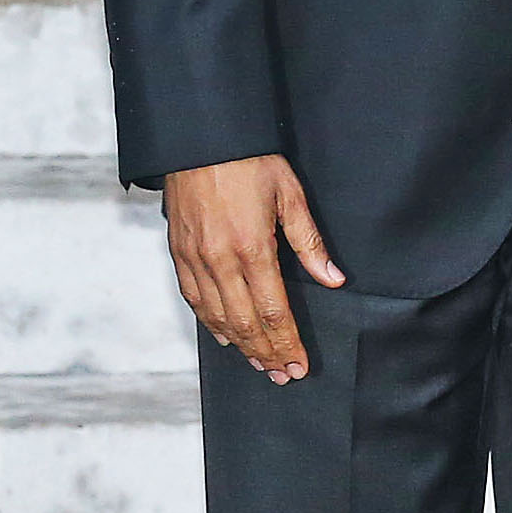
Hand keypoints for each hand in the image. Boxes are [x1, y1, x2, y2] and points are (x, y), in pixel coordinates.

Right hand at [162, 154, 345, 384]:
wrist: (201, 137)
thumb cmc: (248, 160)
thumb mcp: (289, 194)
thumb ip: (309, 242)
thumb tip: (333, 278)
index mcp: (252, 248)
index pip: (274, 312)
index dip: (287, 343)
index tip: (299, 365)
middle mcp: (220, 260)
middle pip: (246, 323)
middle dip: (266, 354)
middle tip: (282, 375)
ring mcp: (195, 258)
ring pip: (217, 317)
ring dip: (240, 345)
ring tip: (259, 363)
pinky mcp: (178, 251)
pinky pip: (193, 298)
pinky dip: (210, 322)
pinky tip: (224, 335)